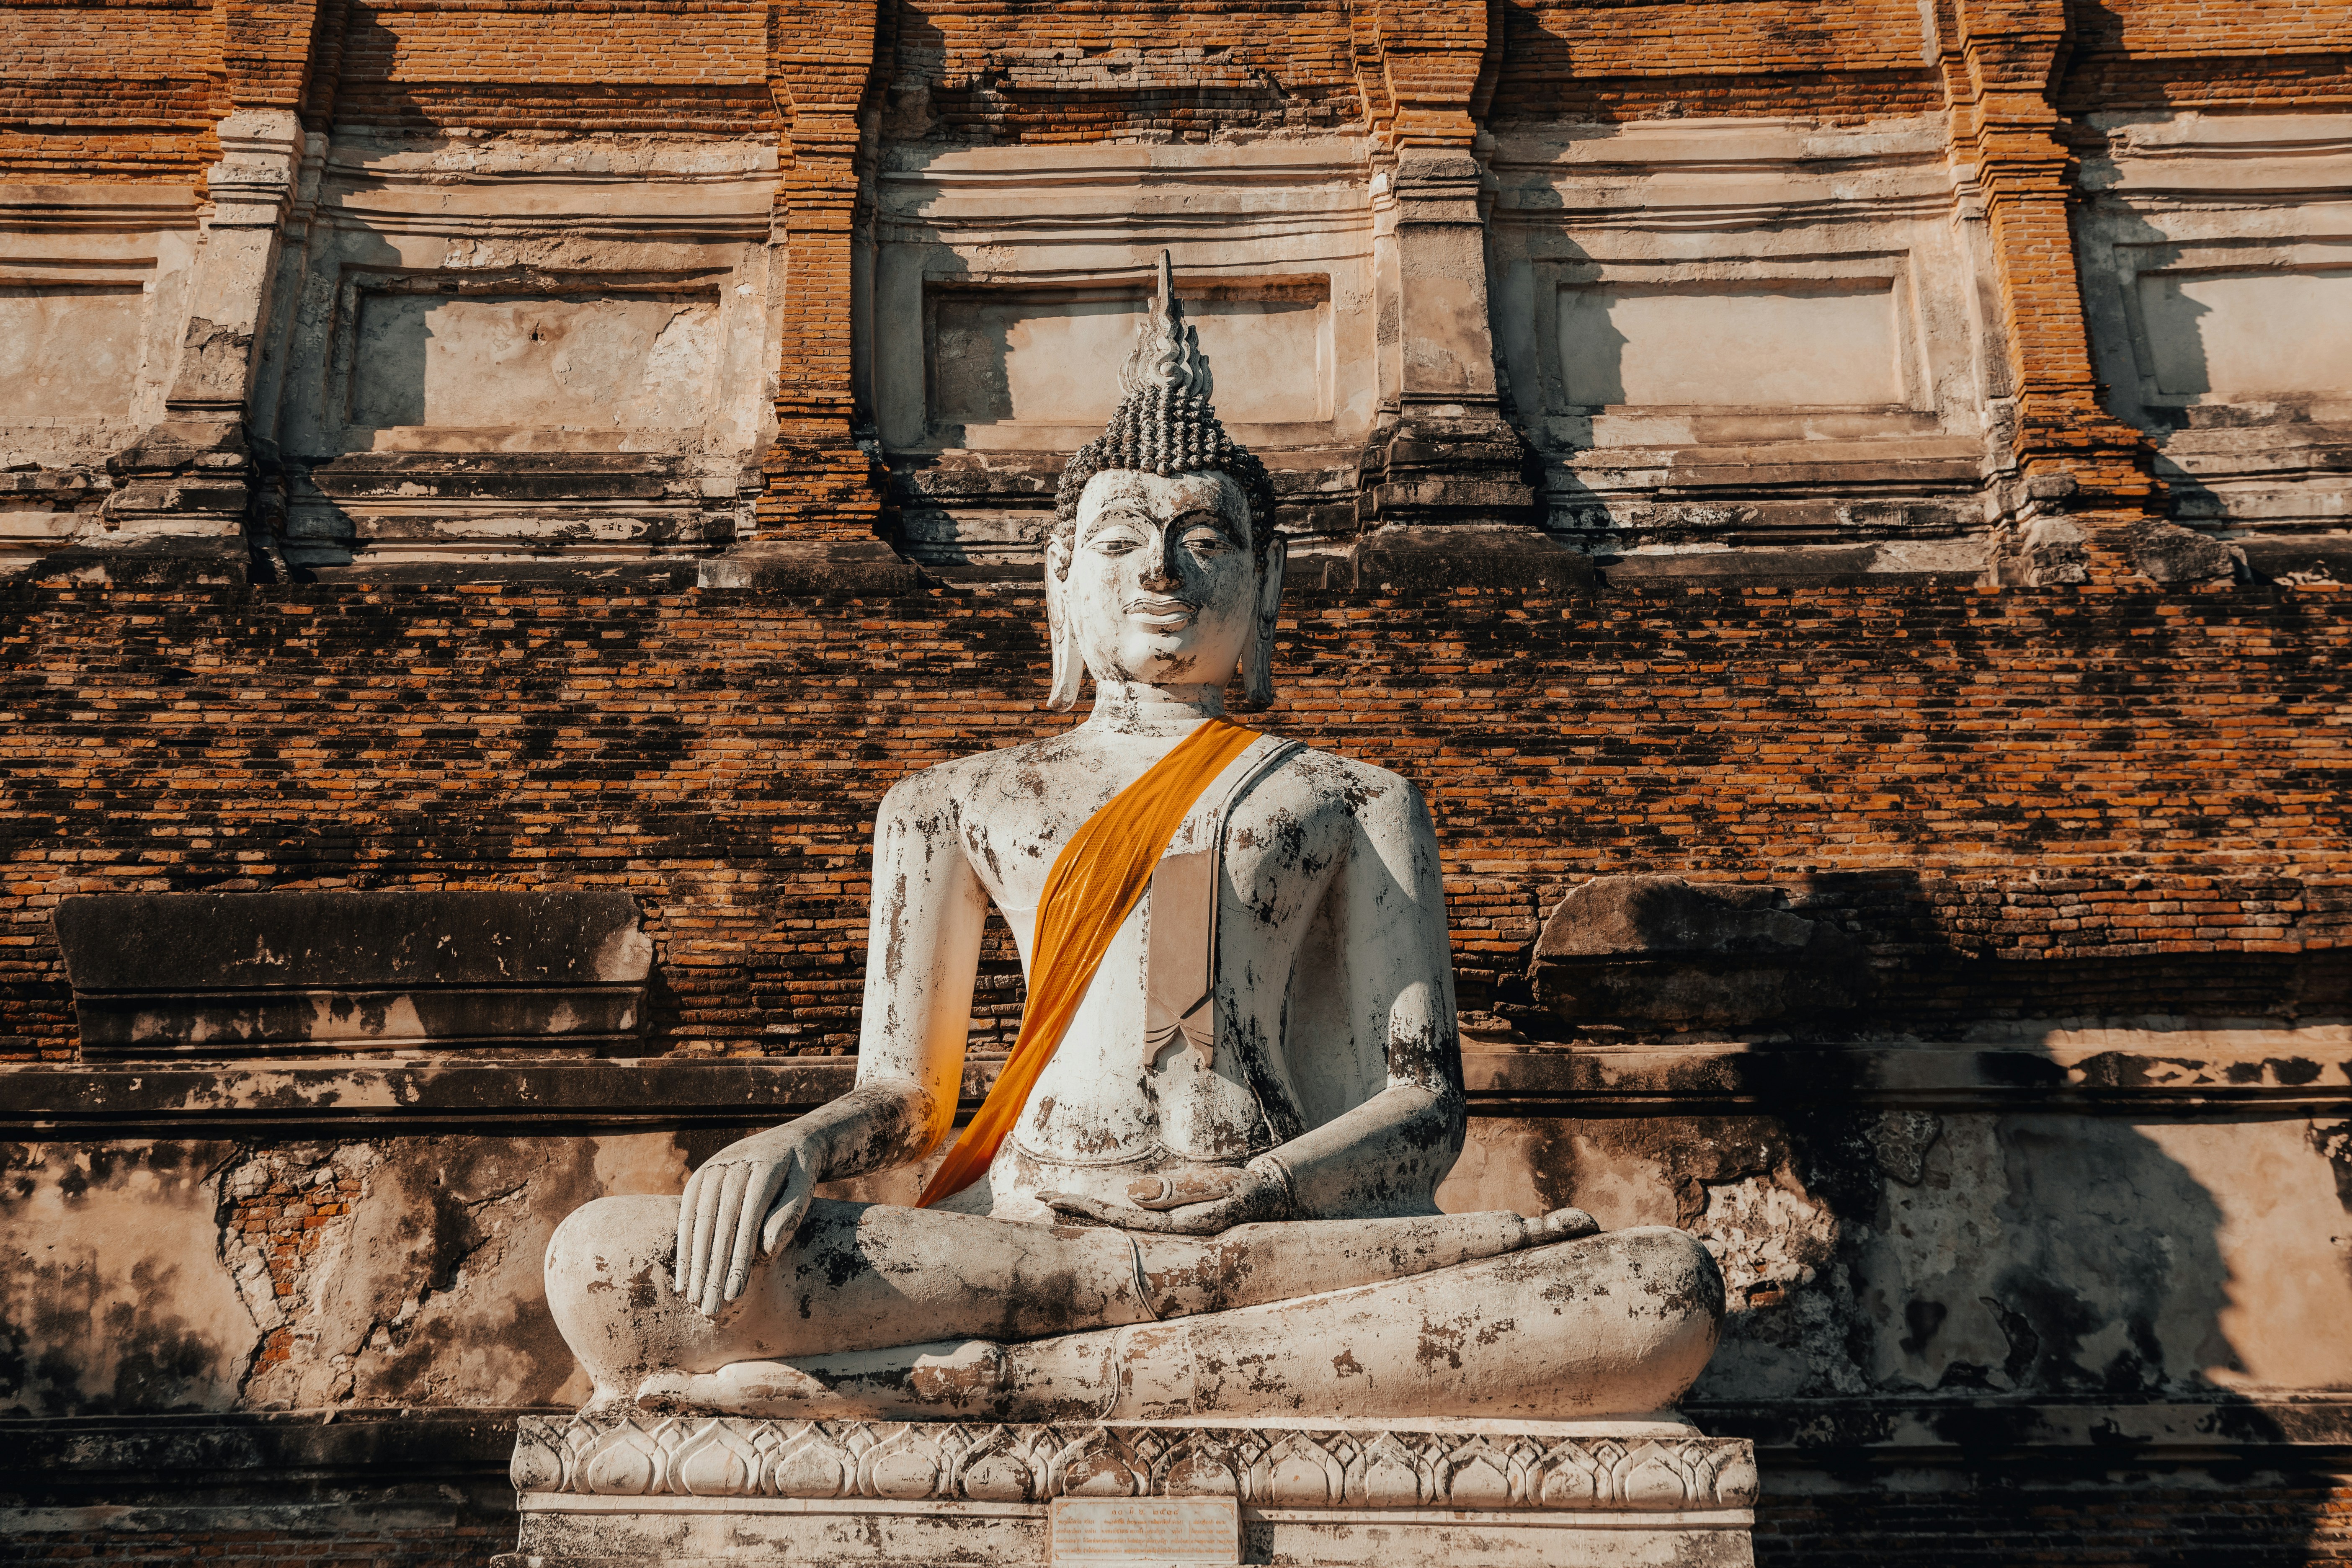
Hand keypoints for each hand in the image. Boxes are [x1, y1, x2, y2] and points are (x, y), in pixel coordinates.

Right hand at [675, 1125, 817, 1315]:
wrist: (791, 1139)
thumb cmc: (801, 1174)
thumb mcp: (806, 1188)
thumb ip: (790, 1215)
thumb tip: (765, 1249)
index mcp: (764, 1166)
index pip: (748, 1219)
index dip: (739, 1258)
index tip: (736, 1294)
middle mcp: (733, 1165)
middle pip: (719, 1225)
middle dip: (713, 1270)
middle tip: (710, 1309)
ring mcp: (712, 1169)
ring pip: (698, 1223)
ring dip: (695, 1265)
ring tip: (696, 1301)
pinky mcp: (699, 1179)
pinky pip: (686, 1218)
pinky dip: (685, 1251)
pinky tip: (684, 1281)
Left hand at [1040, 1158, 1294, 1234]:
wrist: (1271, 1200)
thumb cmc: (1247, 1190)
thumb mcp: (1220, 1185)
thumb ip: (1179, 1190)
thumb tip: (1131, 1193)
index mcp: (1177, 1227)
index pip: (1119, 1220)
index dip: (1084, 1208)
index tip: (1051, 1197)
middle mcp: (1169, 1236)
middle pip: (1113, 1228)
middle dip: (1077, 1215)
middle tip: (1040, 1200)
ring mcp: (1171, 1233)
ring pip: (1120, 1229)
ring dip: (1088, 1218)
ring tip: (1054, 1208)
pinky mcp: (1174, 1225)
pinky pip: (1132, 1224)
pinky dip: (1107, 1217)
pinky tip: (1090, 1214)